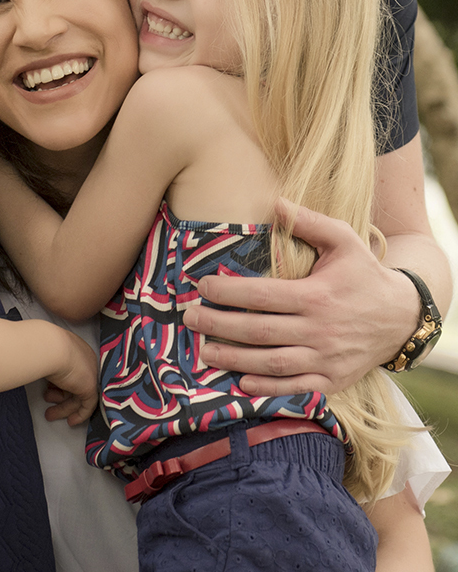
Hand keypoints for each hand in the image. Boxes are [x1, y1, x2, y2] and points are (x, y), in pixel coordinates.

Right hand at [43, 332, 98, 425]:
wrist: (51, 348)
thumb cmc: (45, 347)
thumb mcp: (48, 354)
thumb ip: (49, 363)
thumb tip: (42, 368)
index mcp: (77, 350)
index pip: (73, 372)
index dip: (60, 383)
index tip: (48, 391)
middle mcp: (86, 361)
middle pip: (75, 384)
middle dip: (60, 398)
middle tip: (47, 403)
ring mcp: (90, 374)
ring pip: (79, 396)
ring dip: (63, 407)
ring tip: (49, 414)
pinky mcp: (90, 387)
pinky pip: (88, 405)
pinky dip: (80, 415)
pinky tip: (70, 421)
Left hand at [181, 199, 420, 395]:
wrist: (401, 316)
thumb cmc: (364, 272)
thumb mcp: (343, 239)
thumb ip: (308, 221)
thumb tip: (274, 201)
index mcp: (317, 295)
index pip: (263, 295)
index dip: (229, 292)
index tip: (201, 286)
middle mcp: (319, 330)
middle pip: (259, 331)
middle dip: (219, 325)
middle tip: (189, 318)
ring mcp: (326, 359)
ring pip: (273, 363)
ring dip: (234, 359)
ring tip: (204, 351)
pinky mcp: (333, 380)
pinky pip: (295, 388)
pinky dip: (267, 387)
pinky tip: (241, 381)